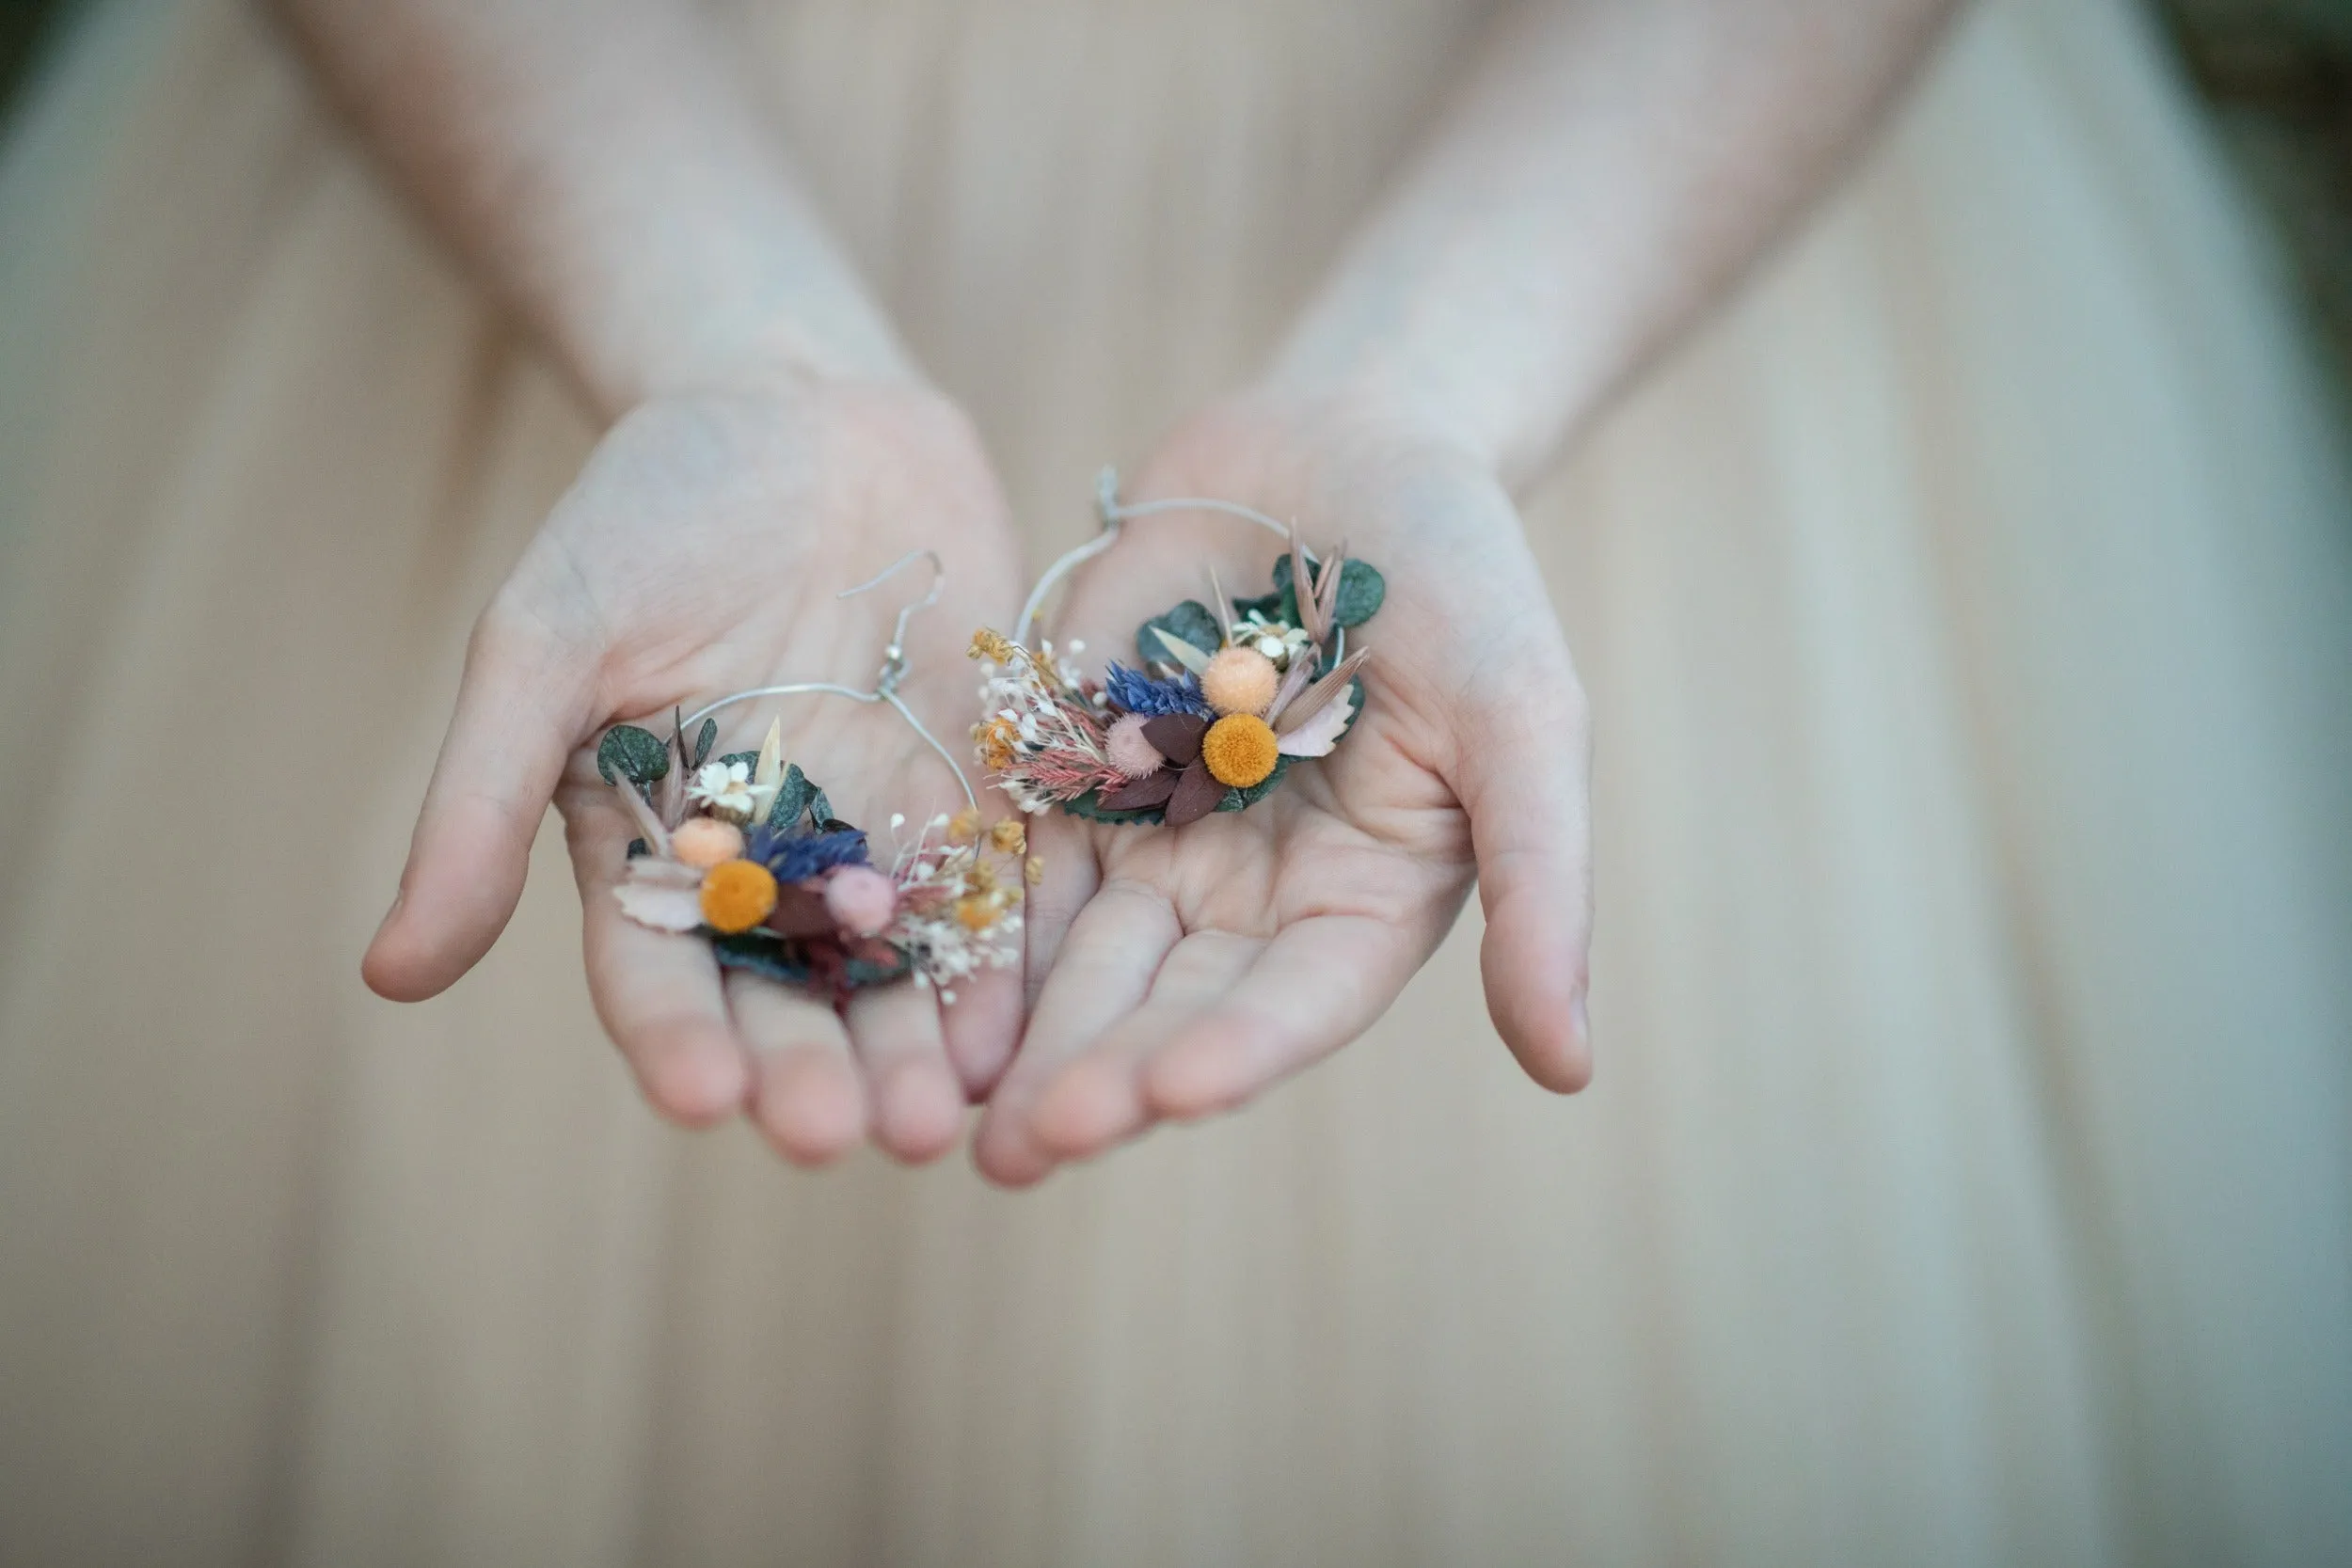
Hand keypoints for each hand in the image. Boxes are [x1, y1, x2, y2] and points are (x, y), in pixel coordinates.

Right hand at [363, 373, 1025, 1164]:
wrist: (799, 410)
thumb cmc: (649, 511)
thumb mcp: (546, 639)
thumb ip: (484, 801)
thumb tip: (388, 975)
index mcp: (647, 843)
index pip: (655, 969)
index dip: (678, 1040)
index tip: (704, 1101)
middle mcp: (764, 860)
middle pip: (788, 991)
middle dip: (813, 1069)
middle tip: (843, 1136)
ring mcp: (878, 828)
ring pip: (897, 964)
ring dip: (915, 1043)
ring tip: (939, 1115)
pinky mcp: (978, 788)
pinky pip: (998, 888)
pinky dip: (1010, 955)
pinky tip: (1026, 1024)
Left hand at [974, 391, 1592, 1184]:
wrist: (1342, 442)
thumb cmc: (1464, 577)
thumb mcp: (1523, 717)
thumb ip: (1539, 884)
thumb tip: (1572, 1071)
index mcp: (1363, 904)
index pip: (1294, 1004)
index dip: (1234, 1051)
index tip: (1165, 1096)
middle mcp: (1253, 898)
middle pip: (1167, 1002)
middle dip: (1096, 1071)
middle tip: (1021, 1149)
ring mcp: (1155, 840)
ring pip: (1075, 956)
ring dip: (1015, 1033)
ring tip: (947, 1111)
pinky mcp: (1071, 775)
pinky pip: (1012, 859)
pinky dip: (967, 920)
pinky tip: (904, 975)